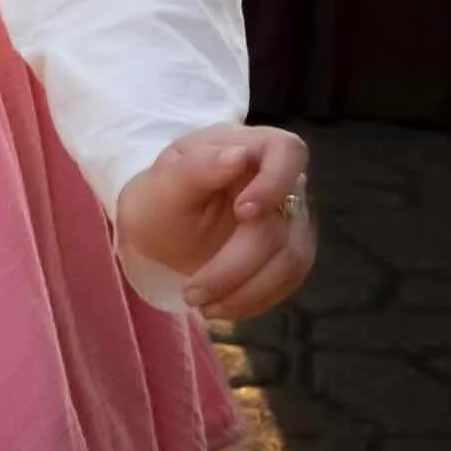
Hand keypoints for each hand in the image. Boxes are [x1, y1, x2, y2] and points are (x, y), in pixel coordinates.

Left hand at [115, 123, 313, 318]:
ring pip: (292, 258)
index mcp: (243, 145)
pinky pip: (289, 279)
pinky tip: (222, 305)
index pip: (286, 150)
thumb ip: (197, 167)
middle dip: (237, 266)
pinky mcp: (288, 250)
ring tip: (201, 305)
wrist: (158, 231)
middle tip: (193, 293)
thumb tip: (239, 156)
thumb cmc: (159, 199)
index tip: (243, 213)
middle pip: (281, 223)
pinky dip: (255, 299)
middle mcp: (273, 178)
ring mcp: (286, 215)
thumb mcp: (163, 184)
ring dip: (247, 291)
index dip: (276, 182)